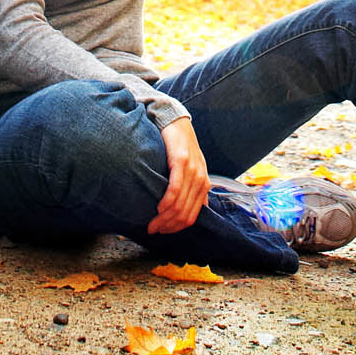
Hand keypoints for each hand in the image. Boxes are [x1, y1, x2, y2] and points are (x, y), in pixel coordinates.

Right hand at [147, 117, 209, 234]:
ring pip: (179, 205)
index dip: (177, 228)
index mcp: (204, 184)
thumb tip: (197, 208)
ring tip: (151, 224)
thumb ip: (193, 188)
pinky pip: (174, 190)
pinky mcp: (181, 162)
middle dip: (168, 226)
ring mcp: (193, 171)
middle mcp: (201, 180)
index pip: (193, 216)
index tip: (162, 232)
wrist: (176, 122)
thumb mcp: (191, 169)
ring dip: (164, 218)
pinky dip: (166, 203)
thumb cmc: (179, 148)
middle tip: (153, 230)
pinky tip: (158, 208)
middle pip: (185, 214)